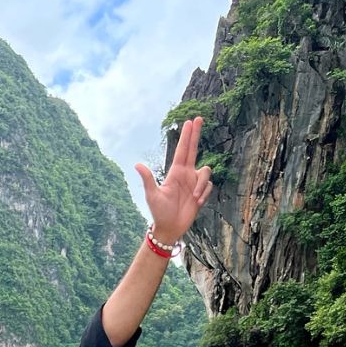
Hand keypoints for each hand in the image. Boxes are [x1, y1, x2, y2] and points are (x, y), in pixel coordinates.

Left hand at [134, 116, 212, 241]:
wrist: (169, 228)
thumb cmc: (159, 212)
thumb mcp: (152, 195)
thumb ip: (148, 179)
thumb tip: (137, 164)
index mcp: (175, 172)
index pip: (182, 150)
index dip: (186, 136)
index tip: (190, 122)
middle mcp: (186, 174)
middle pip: (193, 149)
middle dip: (196, 134)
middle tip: (199, 118)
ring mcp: (194, 183)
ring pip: (206, 172)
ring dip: (201, 185)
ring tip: (194, 197)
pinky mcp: (201, 193)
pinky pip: (209, 187)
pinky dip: (204, 194)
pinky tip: (196, 203)